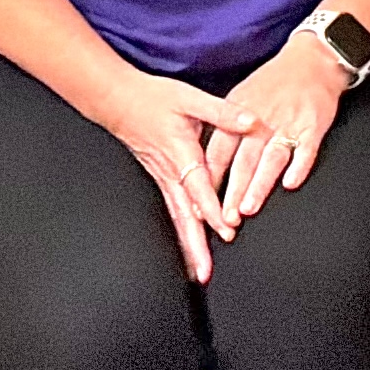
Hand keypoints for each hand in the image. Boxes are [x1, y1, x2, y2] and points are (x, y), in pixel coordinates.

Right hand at [90, 68, 253, 280]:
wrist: (118, 100)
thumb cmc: (154, 98)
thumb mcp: (191, 98)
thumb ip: (223, 111)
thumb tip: (251, 121)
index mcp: (181, 154)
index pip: (198, 188)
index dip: (211, 209)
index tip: (226, 227)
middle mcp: (170, 173)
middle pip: (184, 216)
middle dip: (195, 245)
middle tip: (206, 271)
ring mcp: (163, 180)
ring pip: (177, 219)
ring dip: (188, 246)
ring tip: (199, 272)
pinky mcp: (161, 180)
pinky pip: (173, 212)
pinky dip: (181, 233)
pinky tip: (188, 248)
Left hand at [217, 36, 353, 221]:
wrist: (313, 60)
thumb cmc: (275, 81)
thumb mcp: (241, 96)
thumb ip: (226, 127)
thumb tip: (208, 160)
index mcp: (238, 115)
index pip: (219, 152)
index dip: (209, 178)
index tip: (201, 202)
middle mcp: (261, 121)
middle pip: (243, 161)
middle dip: (232, 191)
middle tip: (225, 217)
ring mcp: (288, 124)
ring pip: (270, 159)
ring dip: (259, 184)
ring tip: (249, 207)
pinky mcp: (314, 126)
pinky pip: (306, 149)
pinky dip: (299, 166)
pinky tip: (291, 183)